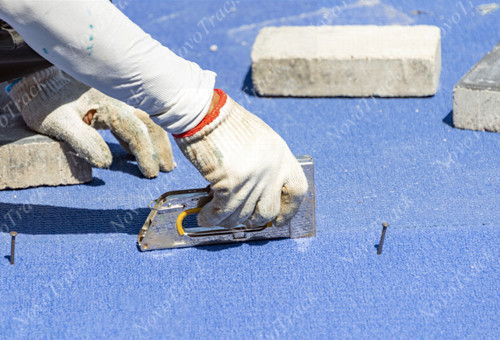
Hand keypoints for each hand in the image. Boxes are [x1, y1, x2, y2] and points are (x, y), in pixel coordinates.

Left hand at [8, 67, 174, 177]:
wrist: (38, 75)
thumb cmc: (47, 100)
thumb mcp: (59, 123)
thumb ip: (84, 142)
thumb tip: (105, 164)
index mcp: (112, 105)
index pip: (137, 132)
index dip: (146, 154)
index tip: (151, 173)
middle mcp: (121, 100)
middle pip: (150, 124)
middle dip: (161, 147)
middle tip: (168, 169)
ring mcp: (119, 99)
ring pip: (147, 119)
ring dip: (157, 140)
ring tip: (165, 160)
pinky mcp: (113, 101)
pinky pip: (136, 117)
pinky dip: (144, 133)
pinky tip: (143, 145)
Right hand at [174, 89, 306, 227]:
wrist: (205, 112)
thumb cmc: (225, 122)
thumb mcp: (258, 139)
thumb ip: (264, 163)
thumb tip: (256, 190)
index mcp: (281, 155)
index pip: (297, 190)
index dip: (290, 209)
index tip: (279, 220)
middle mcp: (271, 169)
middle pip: (268, 210)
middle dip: (254, 220)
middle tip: (242, 220)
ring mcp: (253, 178)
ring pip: (243, 215)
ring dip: (227, 221)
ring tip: (214, 218)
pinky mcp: (231, 183)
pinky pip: (222, 211)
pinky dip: (211, 218)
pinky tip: (204, 217)